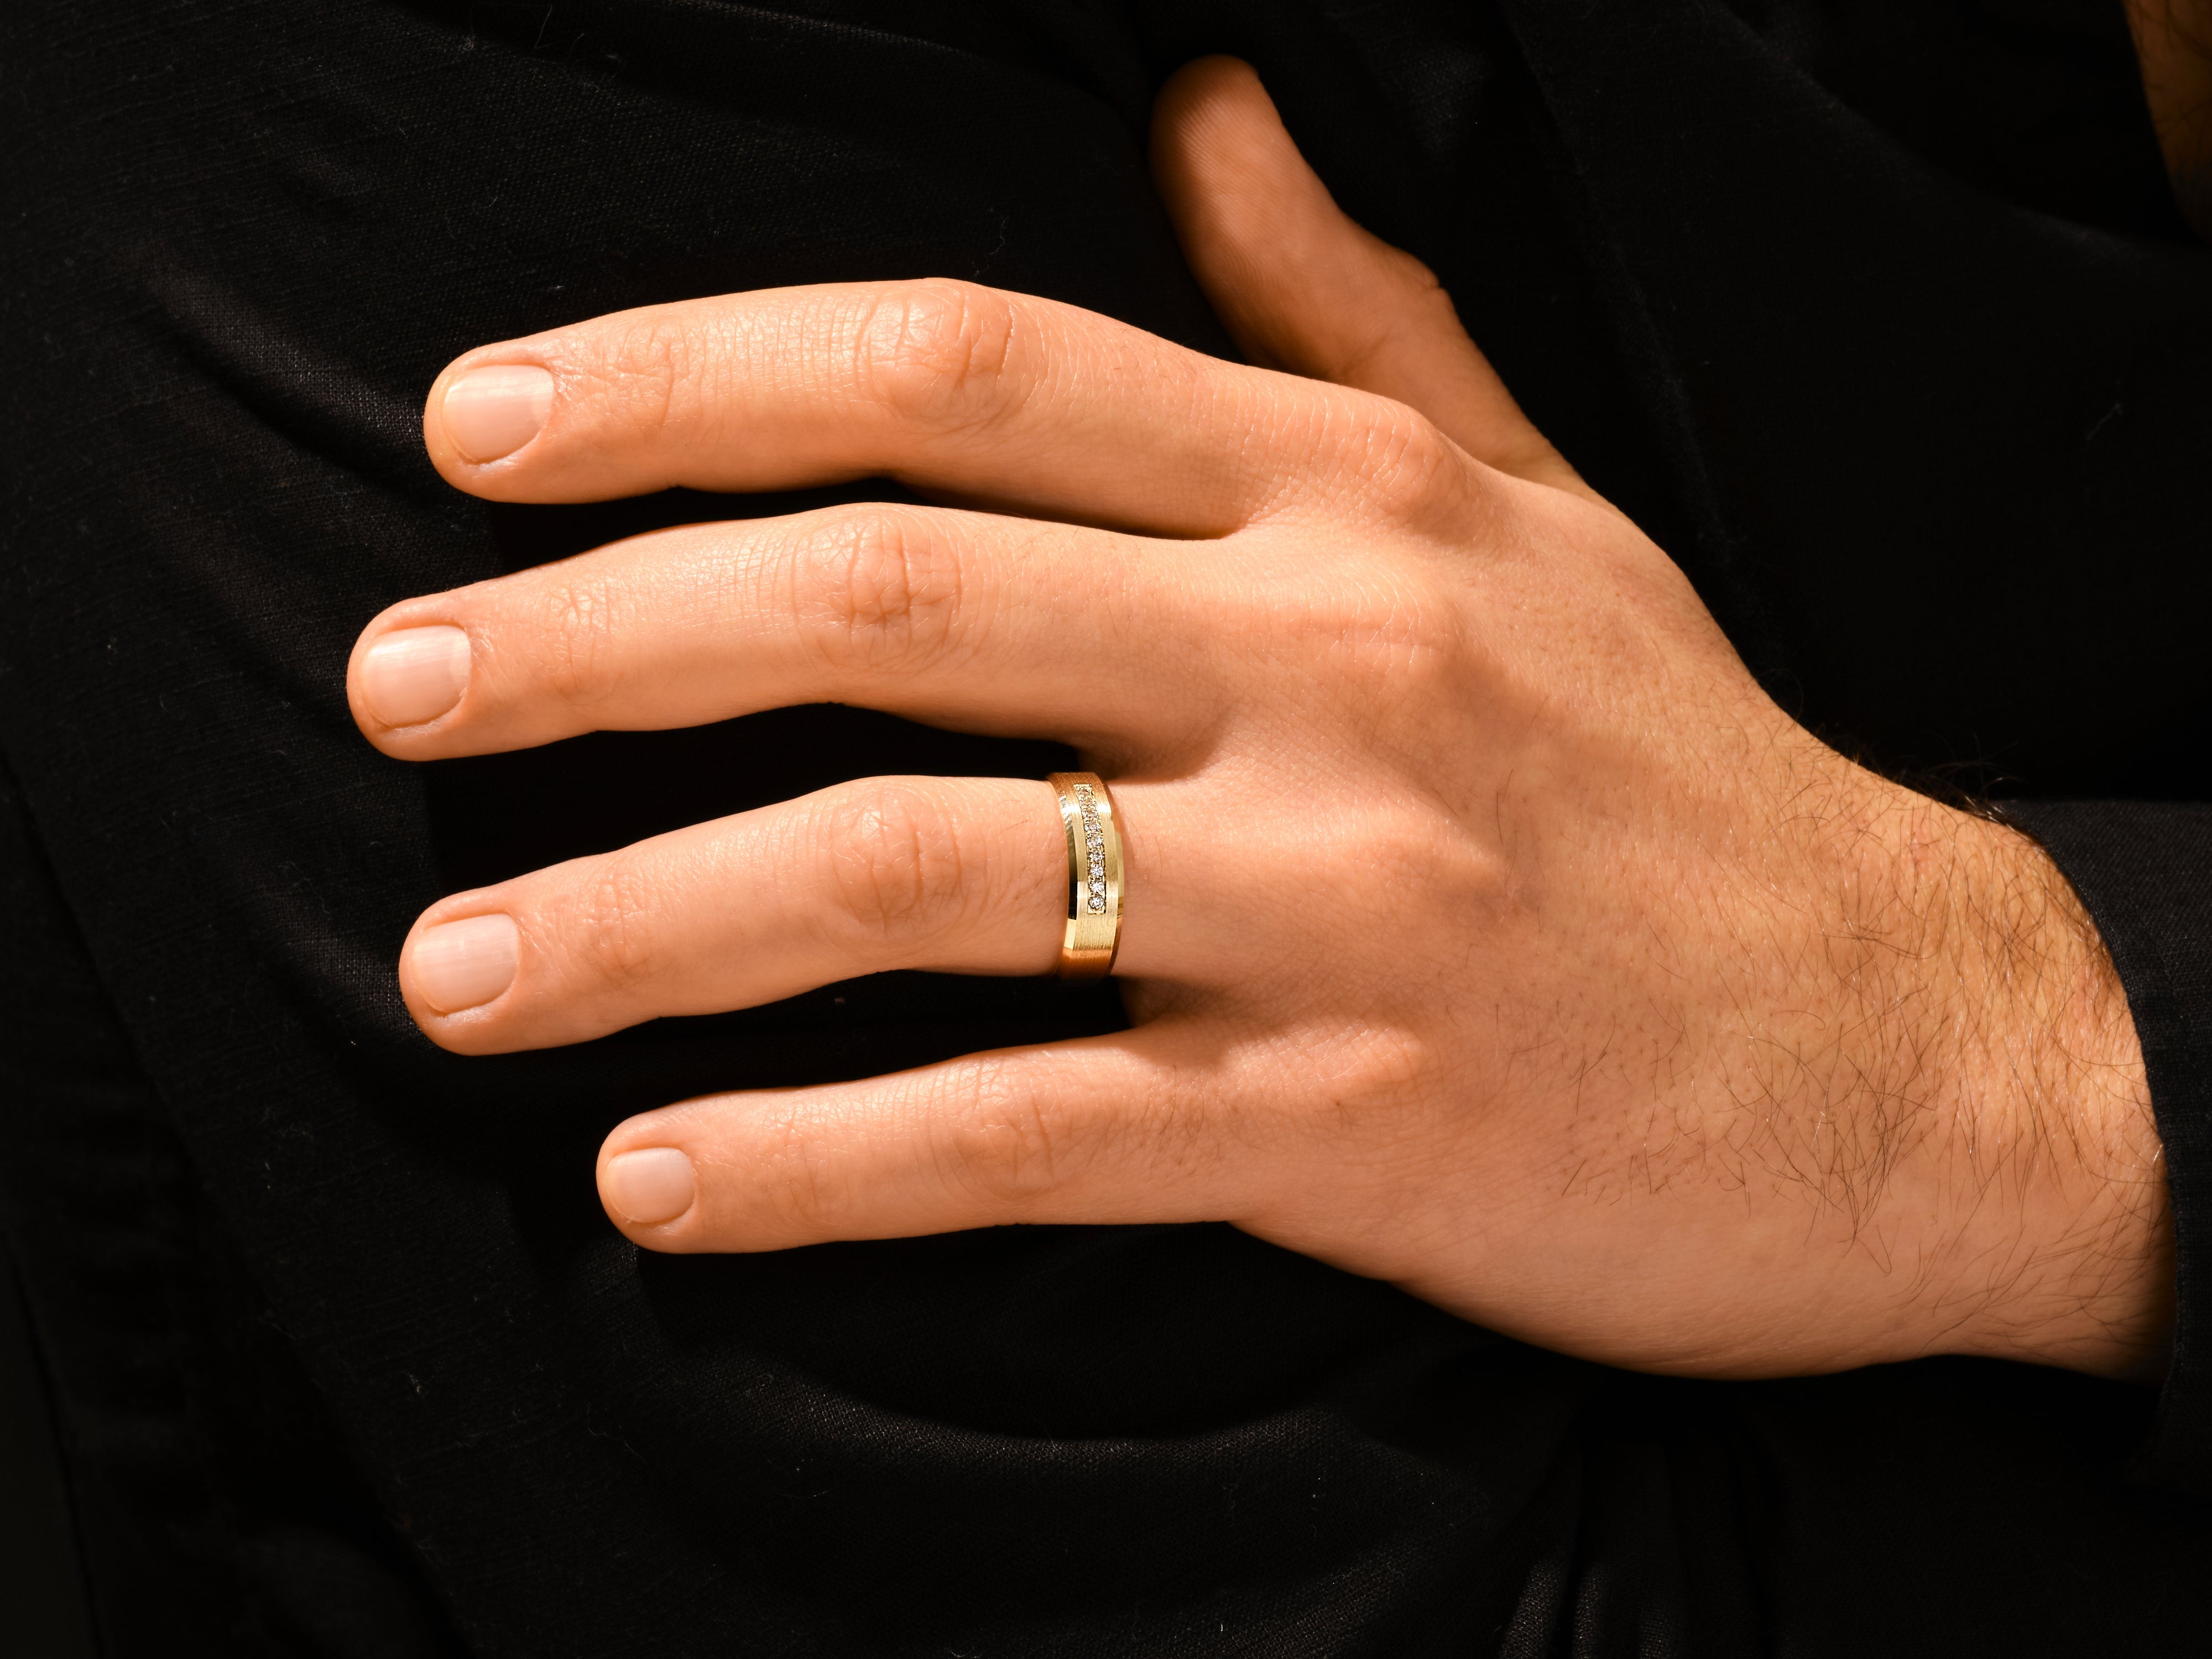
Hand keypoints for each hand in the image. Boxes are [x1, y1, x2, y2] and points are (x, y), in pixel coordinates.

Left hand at [348, 59, 2170, 1379]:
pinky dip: (820, 1169)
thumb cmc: (1693, 773)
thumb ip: (1347, 309)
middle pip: (881, 606)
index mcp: (1353, 494)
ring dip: (642, 928)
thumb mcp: (1538, 499)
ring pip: (914, 879)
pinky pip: (1031, 1134)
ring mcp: (1349, 893)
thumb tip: (1200, 109)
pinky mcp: (1363, 1114)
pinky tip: (660, 1188)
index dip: (691, 384)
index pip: (956, 375)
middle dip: (591, 641)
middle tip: (395, 693)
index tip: (483, 435)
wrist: (1925, 1042)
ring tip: (458, 976)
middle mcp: (1337, 659)